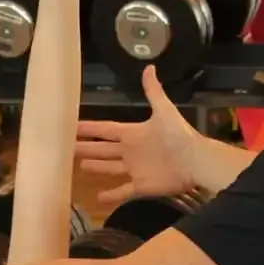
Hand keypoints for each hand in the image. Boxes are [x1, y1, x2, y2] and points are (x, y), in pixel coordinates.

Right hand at [75, 64, 199, 206]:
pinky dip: (111, 195)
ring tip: (80, 166)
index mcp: (133, 133)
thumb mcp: (164, 110)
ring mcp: (135, 170)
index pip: (106, 129)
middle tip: (68, 147)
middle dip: (87, 148)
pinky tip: (98, 198)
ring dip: (96, 167)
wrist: (195, 161)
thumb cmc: (178, 135)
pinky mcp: (141, 186)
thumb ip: (153, 91)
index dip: (90, 128)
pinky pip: (123, 191)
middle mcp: (131, 151)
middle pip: (103, 149)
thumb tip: (149, 66)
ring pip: (110, 168)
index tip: (72, 126)